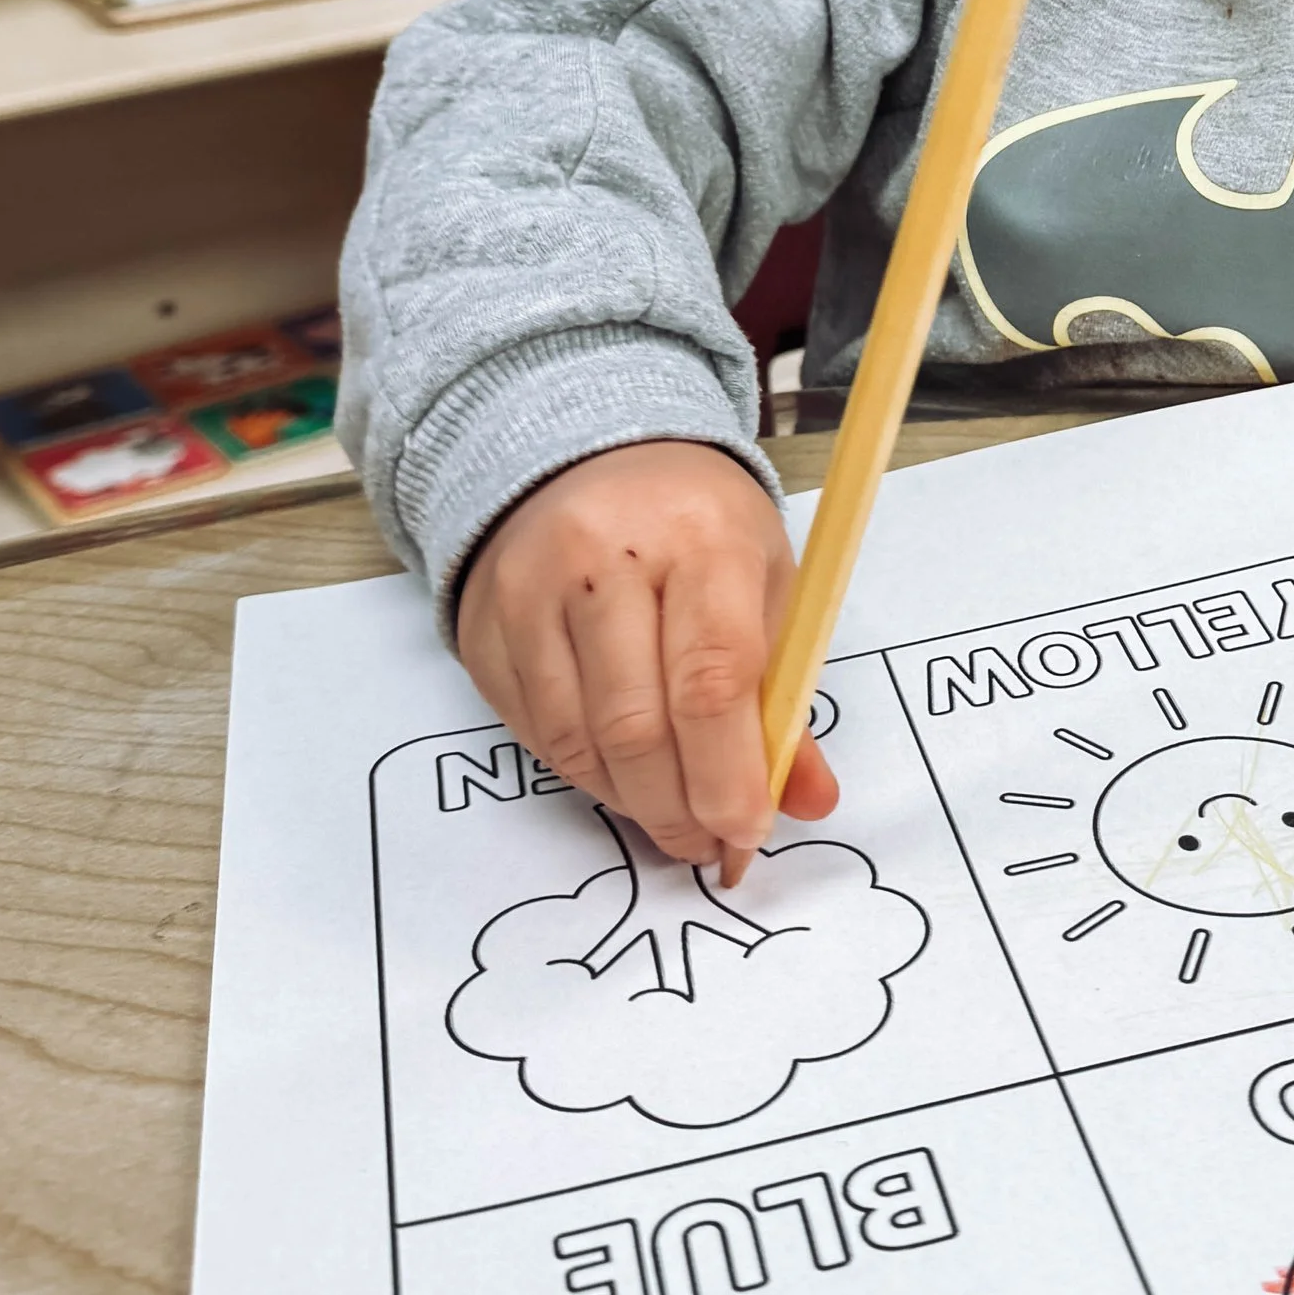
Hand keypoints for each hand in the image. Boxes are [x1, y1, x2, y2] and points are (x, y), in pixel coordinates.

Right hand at [457, 440, 837, 864]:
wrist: (586, 450)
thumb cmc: (695, 523)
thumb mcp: (764, 579)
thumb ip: (784, 692)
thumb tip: (808, 800)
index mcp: (700, 539)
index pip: (712, 680)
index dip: (729, 776)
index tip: (746, 833)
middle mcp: (605, 558)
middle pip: (638, 725)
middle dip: (680, 808)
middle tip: (709, 844)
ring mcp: (531, 590)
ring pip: (578, 740)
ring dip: (631, 801)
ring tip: (671, 816)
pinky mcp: (485, 624)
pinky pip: (534, 730)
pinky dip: (583, 771)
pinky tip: (619, 774)